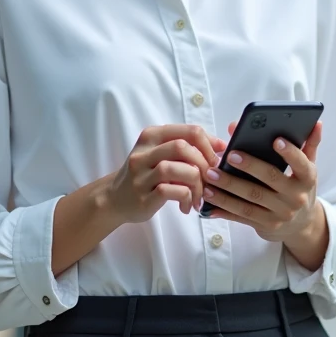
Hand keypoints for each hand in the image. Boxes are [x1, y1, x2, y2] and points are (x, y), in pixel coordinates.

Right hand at [105, 125, 227, 223]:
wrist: (115, 198)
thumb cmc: (146, 175)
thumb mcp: (160, 154)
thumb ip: (185, 148)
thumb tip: (220, 147)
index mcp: (152, 136)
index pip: (189, 131)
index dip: (210, 143)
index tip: (219, 157)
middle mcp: (144, 152)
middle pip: (182, 147)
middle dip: (203, 163)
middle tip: (211, 179)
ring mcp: (141, 175)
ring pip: (176, 168)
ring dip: (196, 183)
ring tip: (199, 196)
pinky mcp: (142, 196)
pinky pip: (170, 191)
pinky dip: (185, 197)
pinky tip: (187, 205)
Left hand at [201, 121, 323, 244]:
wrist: (302, 225)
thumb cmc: (300, 188)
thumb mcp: (308, 168)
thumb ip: (308, 144)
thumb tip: (316, 122)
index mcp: (307, 178)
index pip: (301, 163)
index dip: (290, 153)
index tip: (276, 139)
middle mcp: (296, 197)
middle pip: (270, 179)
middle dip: (249, 166)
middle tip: (229, 154)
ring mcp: (280, 214)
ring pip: (251, 200)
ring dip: (228, 188)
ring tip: (211, 175)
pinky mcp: (266, 226)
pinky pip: (242, 216)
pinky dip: (224, 208)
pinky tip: (209, 200)